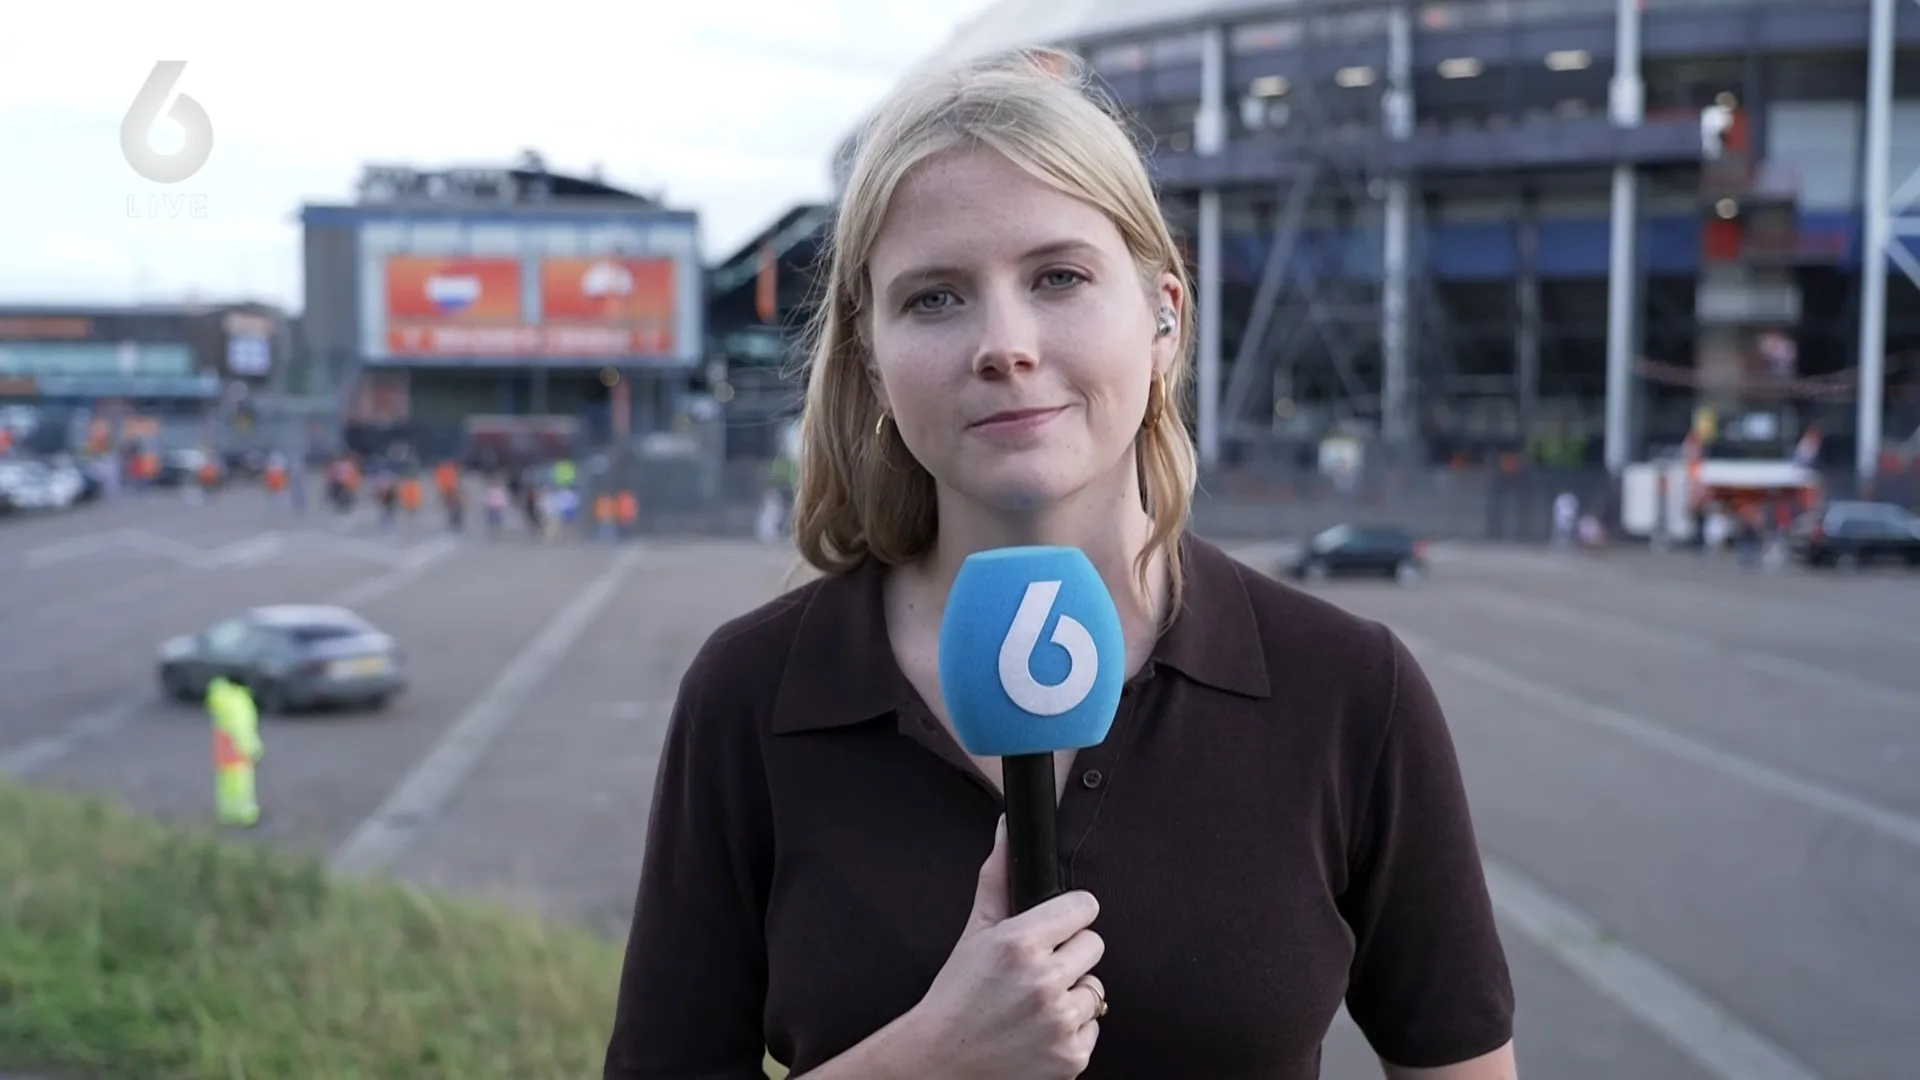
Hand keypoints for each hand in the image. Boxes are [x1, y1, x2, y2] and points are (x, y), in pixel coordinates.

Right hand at [907, 816, 1105, 1079]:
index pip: (1084, 908)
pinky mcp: (1071, 1057)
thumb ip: (997, 878)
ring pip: (1096, 988)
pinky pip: (1093, 1027)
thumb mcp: (974, 933)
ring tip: (1034, 1004)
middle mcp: (1043, 981)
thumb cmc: (956, 997)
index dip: (1070, 916)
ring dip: (1072, 994)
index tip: (1058, 927)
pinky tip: (1039, 1031)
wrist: (941, 1063)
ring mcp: (1059, 1022)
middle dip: (1069, 956)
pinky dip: (1072, 1031)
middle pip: (1094, 945)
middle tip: (1036, 972)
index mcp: (1019, 943)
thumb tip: (1006, 828)